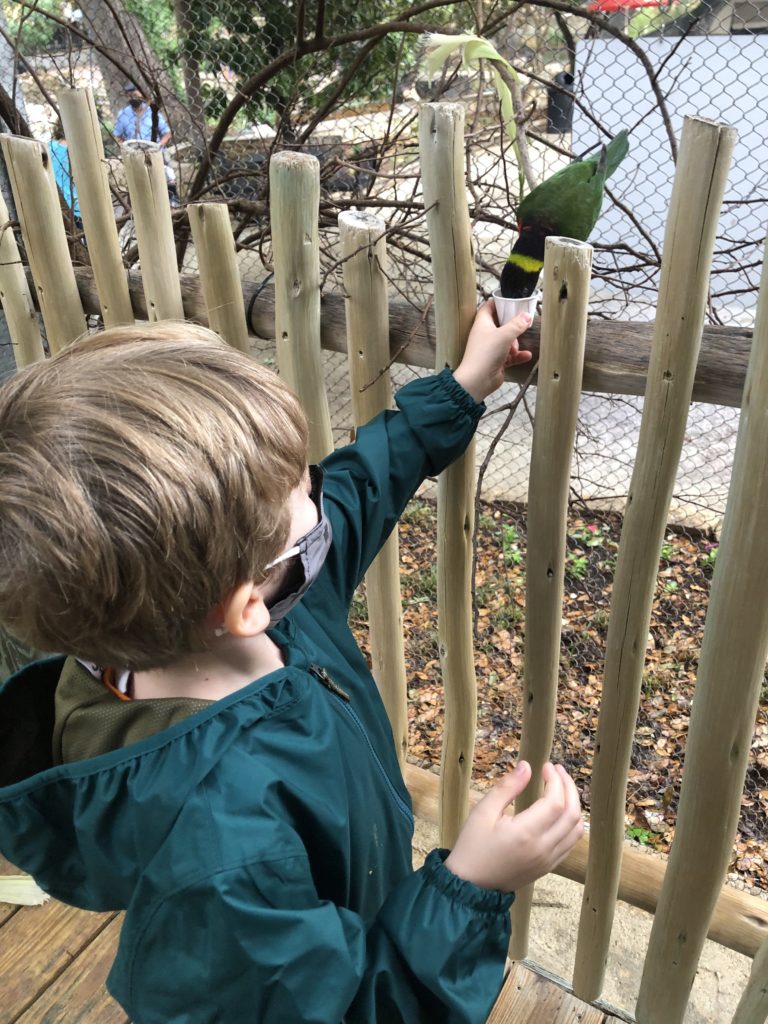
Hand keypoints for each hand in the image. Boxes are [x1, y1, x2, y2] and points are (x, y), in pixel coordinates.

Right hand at [444, 762, 582, 892]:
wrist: (470, 885)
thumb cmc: (472, 846)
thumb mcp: (483, 812)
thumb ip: (507, 788)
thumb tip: (527, 767)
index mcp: (525, 834)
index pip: (555, 802)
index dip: (555, 780)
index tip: (546, 766)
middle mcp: (543, 848)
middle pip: (571, 814)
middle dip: (568, 787)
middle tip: (557, 771)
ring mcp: (548, 860)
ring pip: (576, 830)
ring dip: (574, 804)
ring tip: (562, 787)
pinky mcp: (548, 867)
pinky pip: (570, 843)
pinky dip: (571, 823)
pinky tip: (561, 811)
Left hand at [452, 299, 532, 402]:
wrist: (478, 380)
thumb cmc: (486, 354)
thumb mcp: (504, 335)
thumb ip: (517, 324)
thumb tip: (526, 316)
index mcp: (482, 323)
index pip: (489, 307)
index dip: (499, 303)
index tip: (512, 301)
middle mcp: (486, 334)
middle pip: (502, 324)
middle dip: (513, 327)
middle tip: (521, 327)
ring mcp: (491, 348)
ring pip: (507, 340)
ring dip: (515, 344)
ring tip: (515, 350)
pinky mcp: (497, 361)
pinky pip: (511, 356)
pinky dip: (518, 356)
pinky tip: (526, 356)